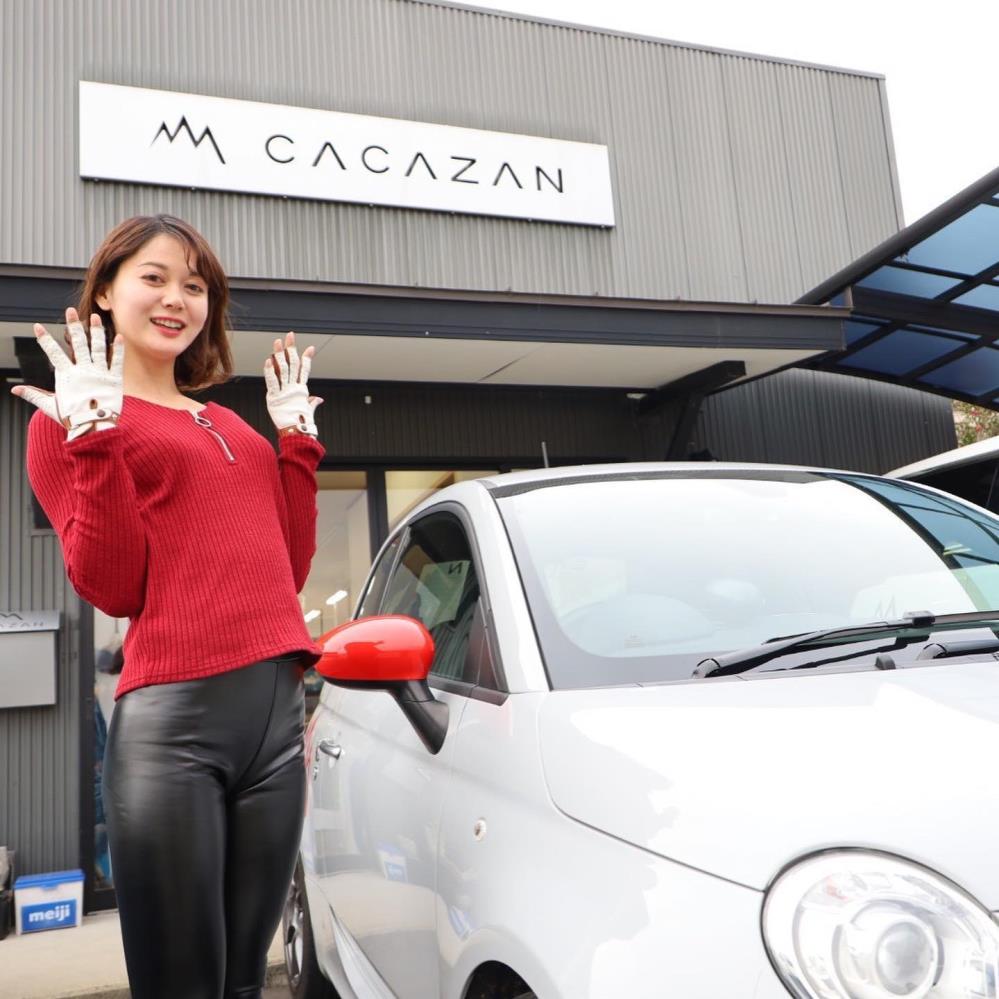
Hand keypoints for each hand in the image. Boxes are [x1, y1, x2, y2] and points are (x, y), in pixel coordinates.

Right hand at [10, 309, 123, 439]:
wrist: (94, 428)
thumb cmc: (72, 418)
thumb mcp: (50, 406)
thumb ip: (33, 395)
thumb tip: (15, 390)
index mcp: (66, 376)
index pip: (53, 353)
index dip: (44, 339)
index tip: (37, 326)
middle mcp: (83, 371)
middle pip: (77, 344)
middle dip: (73, 326)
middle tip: (71, 311)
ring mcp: (99, 374)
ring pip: (98, 348)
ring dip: (96, 331)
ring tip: (95, 317)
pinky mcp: (115, 380)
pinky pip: (117, 361)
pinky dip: (117, 349)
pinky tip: (118, 336)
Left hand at [264, 331, 321, 436]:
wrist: (298, 435)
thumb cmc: (303, 426)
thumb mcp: (308, 411)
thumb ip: (312, 402)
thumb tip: (319, 399)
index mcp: (302, 390)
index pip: (305, 370)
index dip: (307, 358)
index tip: (310, 347)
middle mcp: (294, 388)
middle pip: (294, 364)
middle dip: (292, 349)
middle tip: (290, 335)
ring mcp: (285, 392)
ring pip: (283, 369)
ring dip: (280, 354)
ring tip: (278, 342)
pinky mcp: (275, 398)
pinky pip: (272, 382)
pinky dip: (270, 371)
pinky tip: (268, 360)